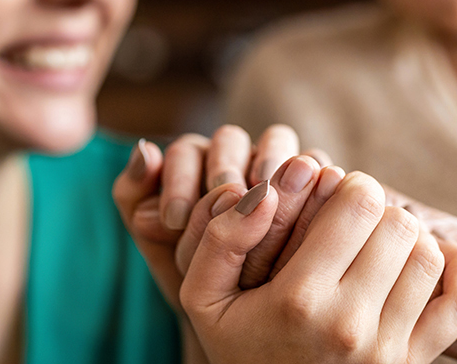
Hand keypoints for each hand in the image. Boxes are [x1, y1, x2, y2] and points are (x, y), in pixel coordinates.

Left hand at [113, 125, 333, 301]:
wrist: (245, 316)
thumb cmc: (197, 278)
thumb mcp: (161, 248)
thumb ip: (138, 201)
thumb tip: (145, 152)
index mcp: (197, 163)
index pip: (186, 153)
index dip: (179, 181)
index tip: (173, 219)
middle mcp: (238, 157)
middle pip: (231, 141)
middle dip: (223, 170)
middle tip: (222, 201)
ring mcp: (279, 165)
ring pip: (277, 143)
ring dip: (269, 166)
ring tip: (264, 201)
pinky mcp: (317, 178)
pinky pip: (318, 166)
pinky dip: (311, 181)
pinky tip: (305, 209)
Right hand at [180, 171, 456, 363]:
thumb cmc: (239, 349)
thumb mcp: (204, 299)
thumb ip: (222, 239)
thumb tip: (263, 192)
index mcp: (300, 299)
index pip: (359, 203)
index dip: (348, 184)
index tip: (330, 196)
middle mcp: (351, 324)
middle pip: (398, 223)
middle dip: (376, 208)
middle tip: (352, 219)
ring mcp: (389, 349)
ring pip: (428, 254)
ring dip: (408, 236)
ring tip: (377, 242)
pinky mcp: (414, 363)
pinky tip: (428, 257)